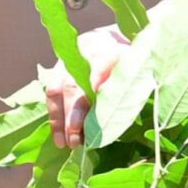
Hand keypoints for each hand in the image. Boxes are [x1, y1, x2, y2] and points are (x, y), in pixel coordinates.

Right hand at [44, 25, 127, 147]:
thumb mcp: (136, 70)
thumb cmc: (128, 64)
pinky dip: (55, 119)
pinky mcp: (56, 73)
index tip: (96, 92)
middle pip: (74, 82)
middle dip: (74, 111)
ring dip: (60, 119)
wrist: (110, 43)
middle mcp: (82, 53)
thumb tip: (113, 104)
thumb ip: (128, 84)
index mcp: (108, 49)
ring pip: (57, 90)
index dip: (98, 76)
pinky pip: (51, 97)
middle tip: (75, 134)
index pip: (101, 62)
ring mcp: (67, 63)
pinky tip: (59, 138)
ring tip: (66, 143)